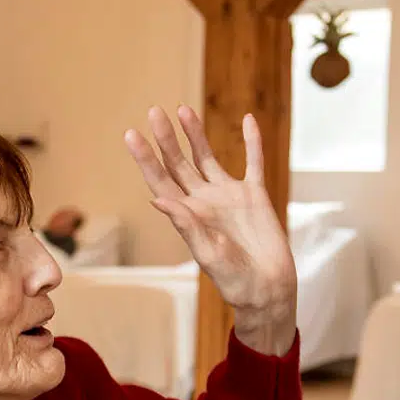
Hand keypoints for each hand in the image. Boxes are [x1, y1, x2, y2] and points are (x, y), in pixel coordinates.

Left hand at [125, 105, 296, 351]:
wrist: (268, 289)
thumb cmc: (234, 281)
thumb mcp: (207, 255)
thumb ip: (186, 226)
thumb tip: (158, 199)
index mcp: (187, 215)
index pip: (160, 181)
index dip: (145, 158)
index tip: (131, 135)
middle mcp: (204, 201)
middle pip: (179, 163)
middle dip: (166, 139)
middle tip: (154, 112)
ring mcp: (229, 196)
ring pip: (208, 157)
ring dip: (196, 134)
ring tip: (182, 110)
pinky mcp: (255, 196)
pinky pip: (253, 162)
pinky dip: (252, 142)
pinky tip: (248, 120)